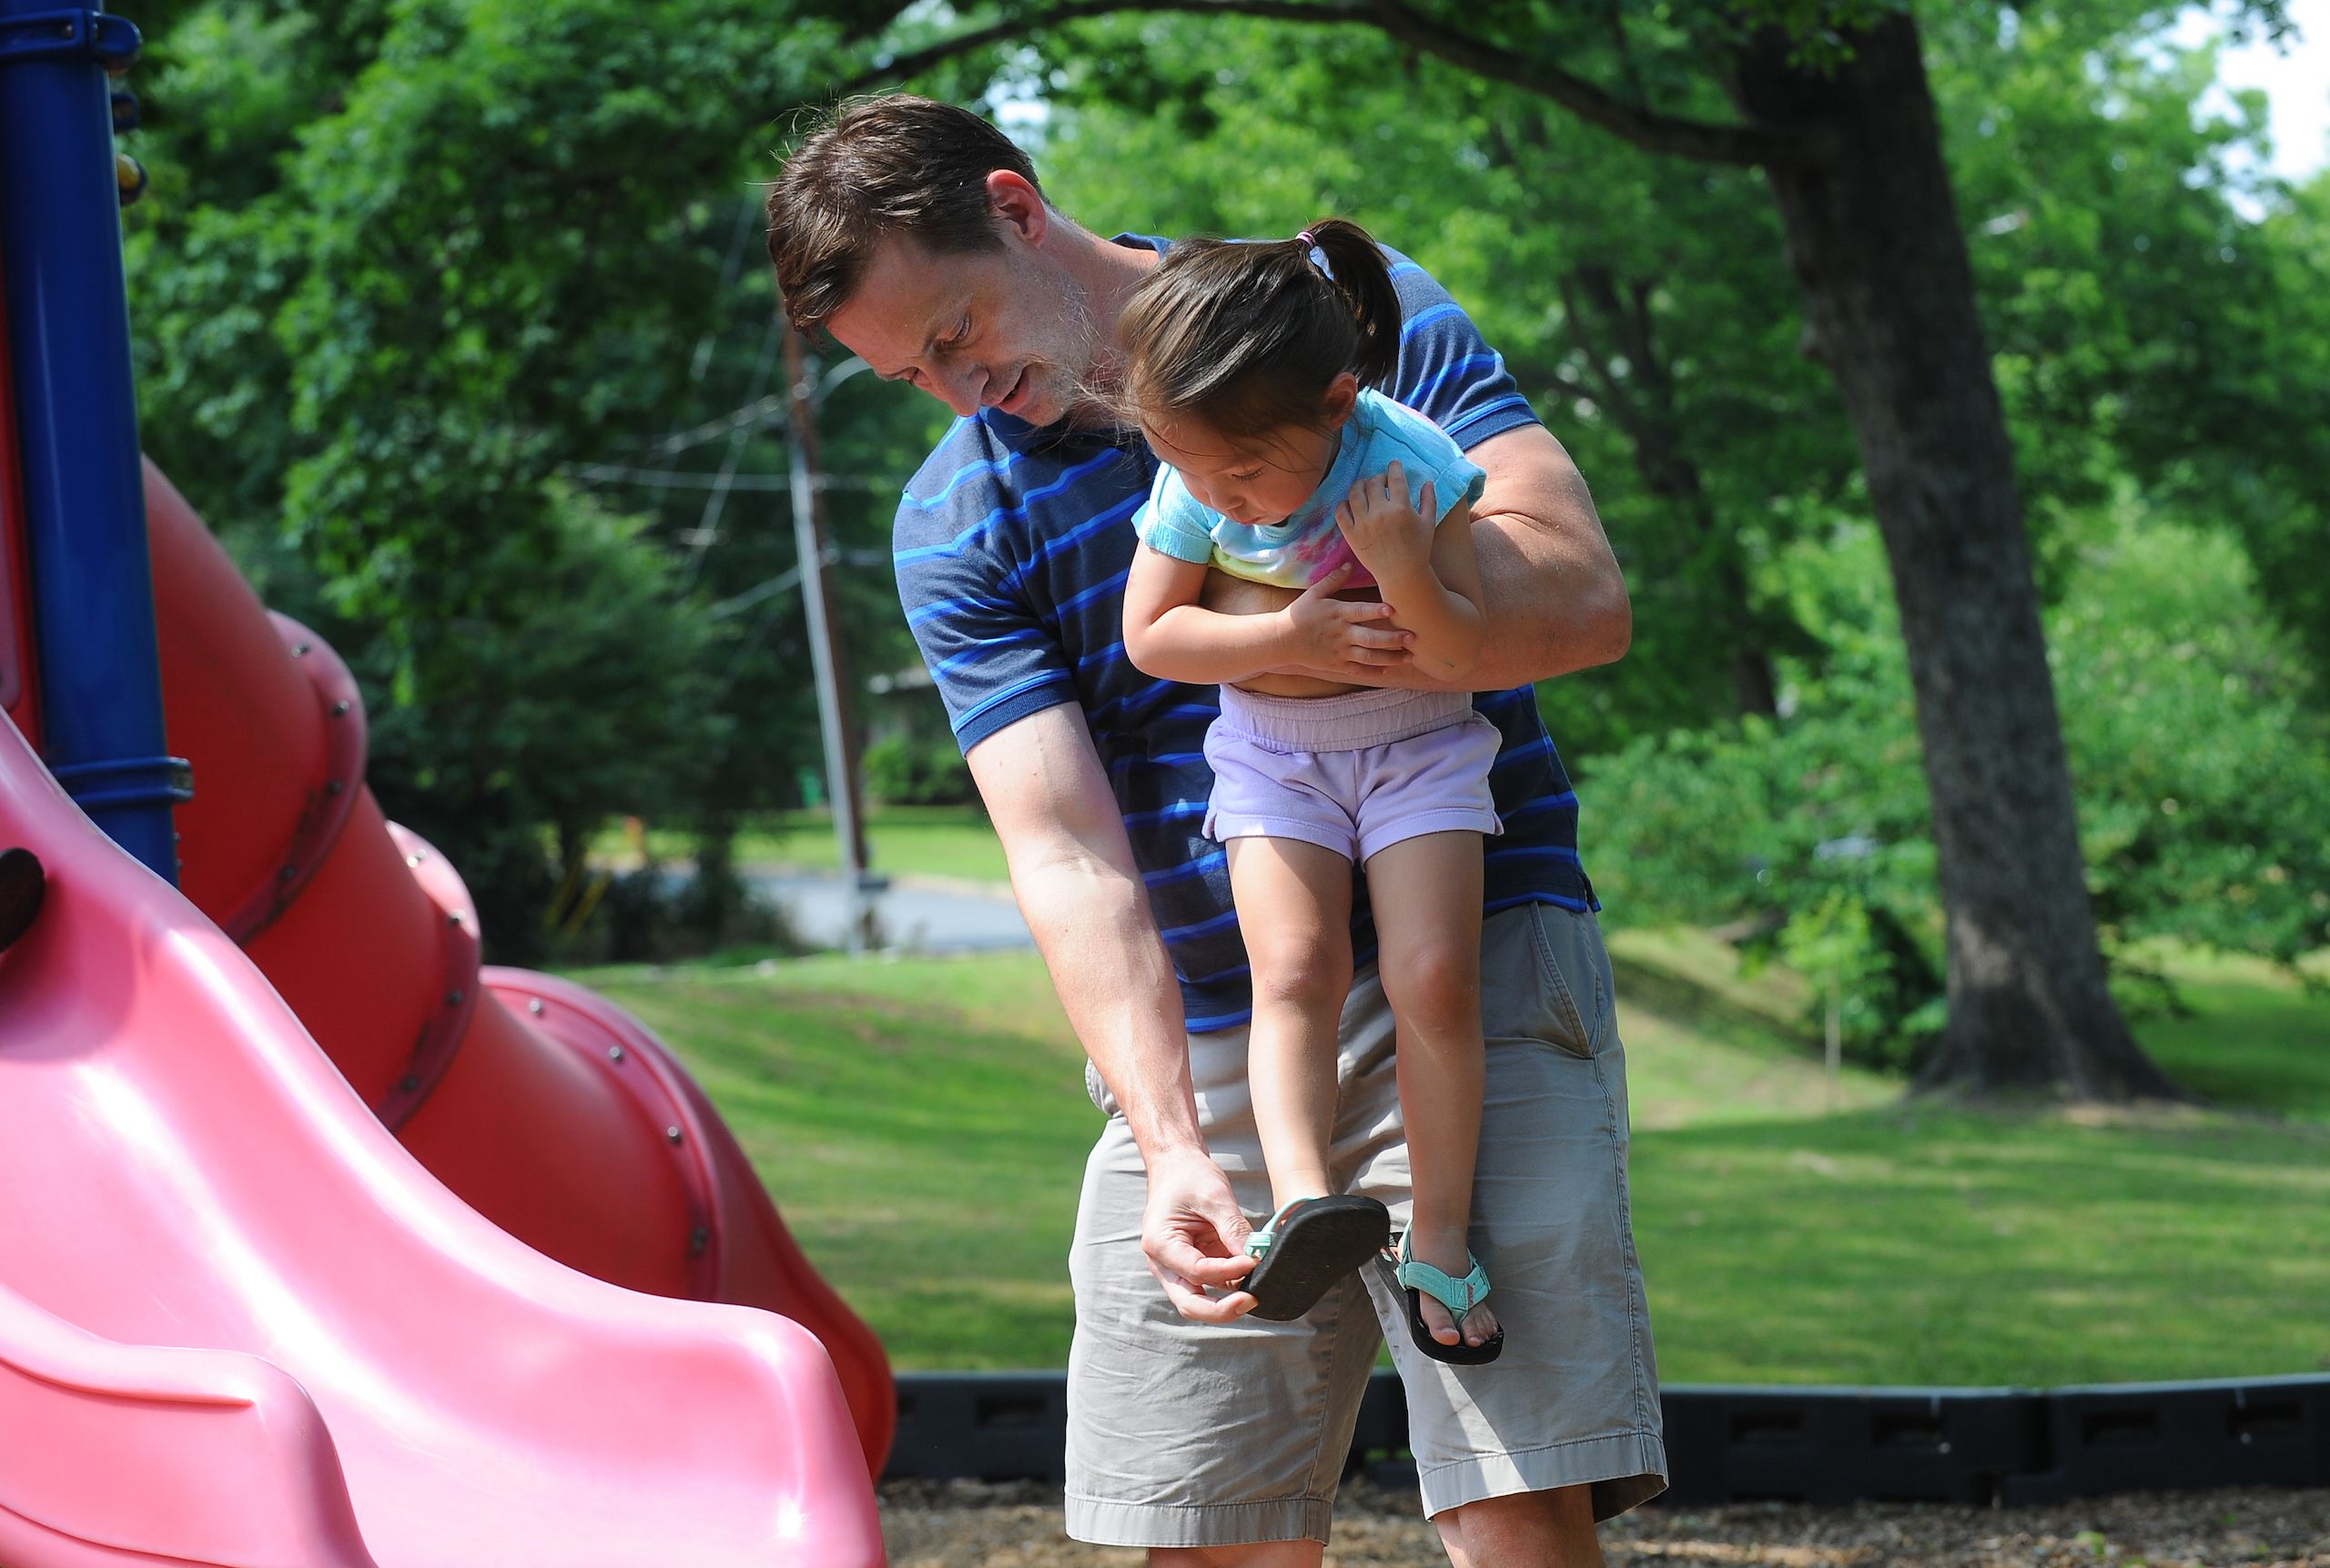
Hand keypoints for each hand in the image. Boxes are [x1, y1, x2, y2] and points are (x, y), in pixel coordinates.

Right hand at [1141, 1146, 1258, 1322]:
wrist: (1177, 1165)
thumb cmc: (1189, 1176)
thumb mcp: (1214, 1197)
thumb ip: (1233, 1228)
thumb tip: (1257, 1257)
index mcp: (1160, 1243)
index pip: (1196, 1270)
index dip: (1228, 1270)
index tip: (1254, 1261)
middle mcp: (1163, 1263)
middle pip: (1190, 1304)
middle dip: (1222, 1310)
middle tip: (1252, 1300)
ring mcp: (1177, 1268)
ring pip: (1201, 1301)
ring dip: (1230, 1299)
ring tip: (1258, 1286)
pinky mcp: (1193, 1267)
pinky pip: (1212, 1286)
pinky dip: (1232, 1286)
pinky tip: (1251, 1277)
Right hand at [1281, 562, 1410, 670]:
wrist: (1282, 640)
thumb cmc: (1300, 614)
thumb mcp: (1314, 593)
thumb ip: (1334, 579)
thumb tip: (1350, 563)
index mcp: (1337, 614)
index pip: (1359, 612)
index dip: (1375, 611)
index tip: (1392, 610)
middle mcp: (1341, 634)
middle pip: (1370, 638)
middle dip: (1392, 639)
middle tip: (1413, 637)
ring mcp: (1340, 651)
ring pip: (1369, 657)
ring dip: (1390, 658)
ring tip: (1409, 657)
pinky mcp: (1337, 664)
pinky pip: (1358, 670)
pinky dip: (1373, 671)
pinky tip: (1388, 669)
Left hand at [1337, 462, 1436, 585]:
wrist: (1402, 575)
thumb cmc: (1418, 550)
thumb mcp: (1429, 523)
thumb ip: (1429, 500)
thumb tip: (1428, 481)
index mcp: (1401, 508)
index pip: (1395, 478)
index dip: (1394, 467)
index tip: (1394, 464)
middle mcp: (1380, 513)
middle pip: (1373, 483)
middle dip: (1378, 478)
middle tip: (1381, 481)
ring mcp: (1363, 524)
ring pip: (1354, 493)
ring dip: (1359, 485)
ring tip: (1364, 486)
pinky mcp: (1351, 535)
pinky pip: (1341, 512)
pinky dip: (1343, 503)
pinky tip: (1350, 503)